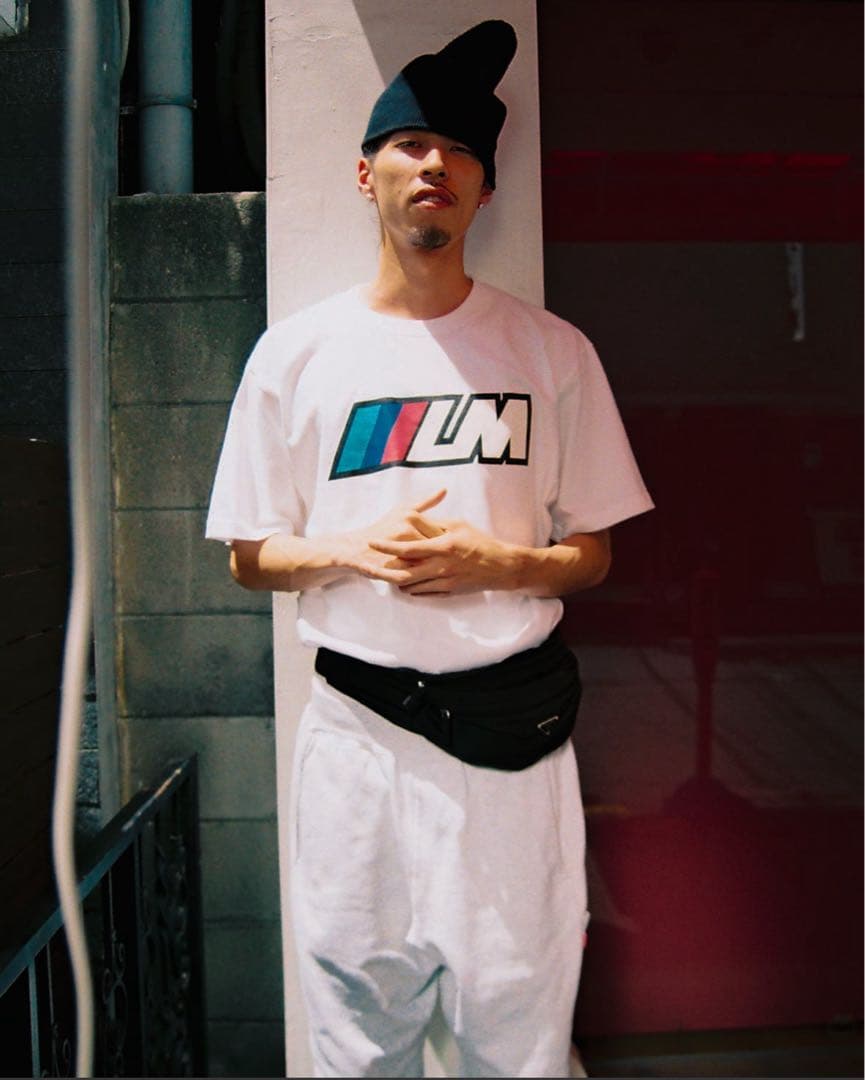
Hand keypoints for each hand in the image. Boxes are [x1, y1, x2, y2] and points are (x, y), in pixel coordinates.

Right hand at [338, 490, 448, 580]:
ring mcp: (399, 550)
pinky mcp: (393, 567)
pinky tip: (430, 579)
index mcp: (411, 517)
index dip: (449, 542)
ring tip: (440, 569)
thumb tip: (445, 490)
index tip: (452, 548)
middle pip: (437, 548)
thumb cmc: (384, 528)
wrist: (355, 548)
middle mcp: (406, 531)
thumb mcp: (403, 510)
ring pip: (429, 562)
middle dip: (445, 556)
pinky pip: (418, 575)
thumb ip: (426, 502)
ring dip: (437, 568)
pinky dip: (427, 579)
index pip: (441, 532)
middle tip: (450, 561)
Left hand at [368, 518, 520, 594]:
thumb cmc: (480, 542)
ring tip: (390, 572)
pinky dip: (411, 588)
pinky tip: (407, 582)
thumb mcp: (458, 525)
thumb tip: (414, 518)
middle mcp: (441, 567)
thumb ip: (435, 524)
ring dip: (397, 579)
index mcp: (442, 547)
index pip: (407, 549)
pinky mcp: (448, 592)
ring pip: (410, 586)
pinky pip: (422, 593)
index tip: (372, 542)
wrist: (501, 567)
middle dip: (385, 569)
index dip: (387, 546)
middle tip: (374, 564)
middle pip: (403, 573)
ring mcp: (444, 582)